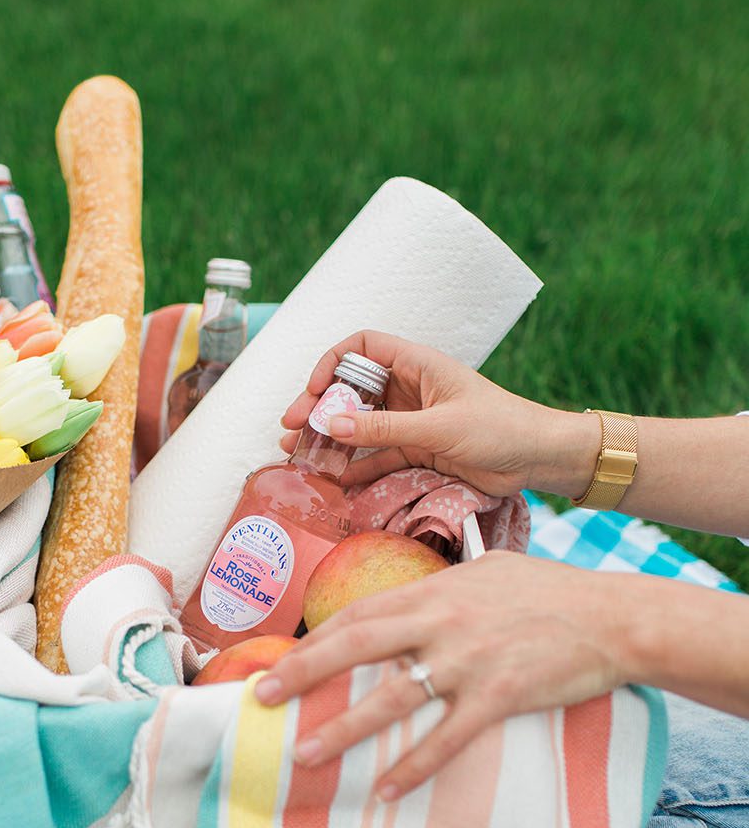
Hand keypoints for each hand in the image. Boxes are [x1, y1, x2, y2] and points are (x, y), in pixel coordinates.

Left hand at [254, 553, 635, 798]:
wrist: (613, 617)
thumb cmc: (549, 592)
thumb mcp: (487, 572)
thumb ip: (442, 587)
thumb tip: (407, 602)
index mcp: (436, 590)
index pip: (358, 613)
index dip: (312, 639)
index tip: (275, 661)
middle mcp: (443, 622)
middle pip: (356, 646)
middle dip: (303, 672)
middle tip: (262, 699)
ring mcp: (470, 660)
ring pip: (392, 697)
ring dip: (344, 728)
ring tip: (305, 754)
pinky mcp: (500, 696)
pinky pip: (447, 738)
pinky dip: (413, 767)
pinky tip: (384, 790)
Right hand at [281, 331, 599, 498]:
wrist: (537, 458)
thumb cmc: (499, 427)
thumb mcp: (438, 427)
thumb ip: (384, 429)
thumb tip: (331, 425)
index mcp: (417, 364)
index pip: (362, 347)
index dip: (332, 363)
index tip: (314, 390)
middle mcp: (409, 388)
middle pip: (352, 390)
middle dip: (319, 407)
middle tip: (290, 428)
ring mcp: (411, 420)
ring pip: (359, 425)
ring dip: (329, 439)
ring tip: (298, 456)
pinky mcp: (417, 449)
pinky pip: (376, 456)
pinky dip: (355, 467)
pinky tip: (333, 480)